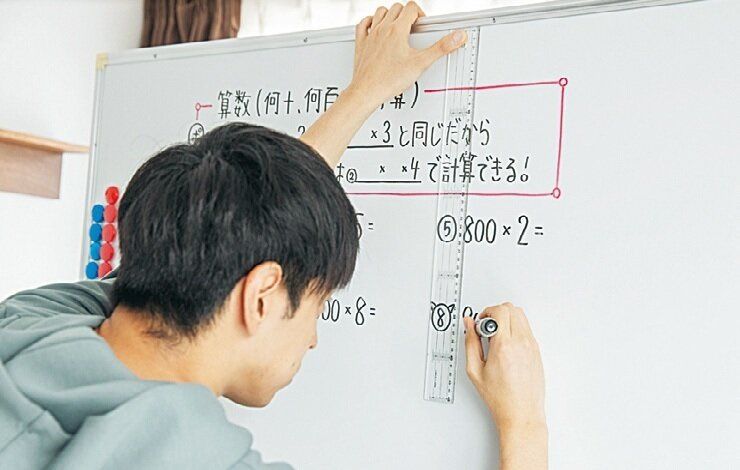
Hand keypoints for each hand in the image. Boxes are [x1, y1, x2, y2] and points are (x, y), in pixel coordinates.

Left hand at [348, 2, 466, 106]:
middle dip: (407, 14)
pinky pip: (363, 24)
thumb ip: (441, 48)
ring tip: (397, 25)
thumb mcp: (421, 63)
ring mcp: (370, 35)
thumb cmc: (389, 80)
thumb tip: (457, 37)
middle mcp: (382, 29)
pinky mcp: (361, 43)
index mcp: (397, 30)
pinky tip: (374, 27)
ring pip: (379, 12)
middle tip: (413, 27)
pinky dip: (370, 22)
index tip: (422, 25)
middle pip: (396, 8)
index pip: (411, 8)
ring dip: (390, 15)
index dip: (420, 14)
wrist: (367, 91)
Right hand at [463, 303, 545, 430]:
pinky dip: (515, 327)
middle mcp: (521, 343)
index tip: (480, 323)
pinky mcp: (537, 351)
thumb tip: (469, 325)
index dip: (486, 312)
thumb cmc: (500, 398)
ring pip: (521, 315)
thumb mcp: (475, 370)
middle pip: (511, 308)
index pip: (499, 311)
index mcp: (504, 346)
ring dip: (507, 318)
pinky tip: (506, 343)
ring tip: (497, 335)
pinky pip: (526, 328)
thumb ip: (470, 342)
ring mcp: (531, 346)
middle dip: (496, 312)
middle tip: (487, 327)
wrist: (522, 413)